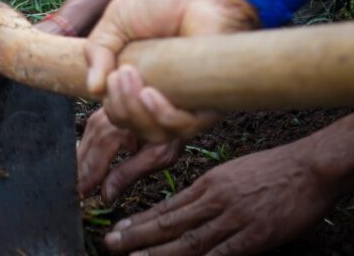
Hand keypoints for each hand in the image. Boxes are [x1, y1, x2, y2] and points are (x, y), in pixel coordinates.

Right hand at [78, 106, 184, 202]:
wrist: (177, 105)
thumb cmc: (172, 133)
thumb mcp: (156, 157)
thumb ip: (128, 174)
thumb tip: (106, 195)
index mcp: (121, 129)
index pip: (98, 156)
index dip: (89, 176)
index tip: (82, 194)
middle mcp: (108, 118)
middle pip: (89, 146)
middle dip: (82, 170)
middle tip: (76, 191)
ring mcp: (105, 111)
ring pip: (87, 137)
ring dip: (82, 159)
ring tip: (78, 178)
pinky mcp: (105, 110)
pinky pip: (90, 131)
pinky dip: (86, 147)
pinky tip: (84, 158)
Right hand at [84, 0, 258, 143]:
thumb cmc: (157, 3)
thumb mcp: (115, 21)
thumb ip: (98, 50)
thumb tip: (92, 88)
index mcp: (138, 84)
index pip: (121, 115)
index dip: (112, 106)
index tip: (109, 79)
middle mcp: (161, 99)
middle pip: (135, 128)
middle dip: (121, 107)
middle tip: (120, 75)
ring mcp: (185, 102)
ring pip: (157, 133)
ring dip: (137, 111)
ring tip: (131, 77)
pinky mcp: (209, 101)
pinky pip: (185, 126)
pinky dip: (162, 116)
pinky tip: (150, 94)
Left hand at [103, 134, 345, 254]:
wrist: (307, 169)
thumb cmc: (272, 170)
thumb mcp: (231, 174)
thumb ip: (210, 193)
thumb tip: (189, 211)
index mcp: (208, 184)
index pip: (167, 206)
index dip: (141, 220)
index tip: (118, 228)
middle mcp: (214, 199)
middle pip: (170, 221)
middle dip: (137, 234)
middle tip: (109, 243)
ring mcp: (234, 217)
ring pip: (189, 238)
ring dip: (159, 251)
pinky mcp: (255, 234)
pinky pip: (223, 251)